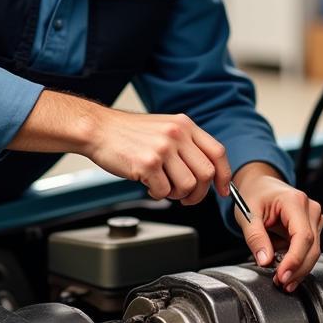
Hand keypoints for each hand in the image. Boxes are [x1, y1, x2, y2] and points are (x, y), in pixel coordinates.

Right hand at [85, 107, 231, 205]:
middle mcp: (177, 134)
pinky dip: (157, 194)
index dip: (224, 175)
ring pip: (187, 185)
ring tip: (163, 187)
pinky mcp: (147, 164)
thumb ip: (186, 145)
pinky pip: (164, 191)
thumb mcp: (164, 128)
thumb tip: (206, 173)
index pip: (217, 152)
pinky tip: (148, 184)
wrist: (98, 129)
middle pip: (206, 173)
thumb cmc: (128, 133)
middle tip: (187, 198)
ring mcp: (163, 148)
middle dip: (199, 193)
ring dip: (177, 194)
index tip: (223, 189)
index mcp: (185, 125)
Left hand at [233, 162, 322, 290]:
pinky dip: (298, 261)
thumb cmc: (254, 195)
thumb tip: (265, 261)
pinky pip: (309, 249)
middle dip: (297, 269)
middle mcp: (310, 208)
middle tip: (281, 283)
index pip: (302, 236)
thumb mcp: (246, 214)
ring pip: (313, 251)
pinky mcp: (313, 226)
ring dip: (298, 268)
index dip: (294, 260)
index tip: (282, 276)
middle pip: (312, 247)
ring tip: (281, 279)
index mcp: (294, 201)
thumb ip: (255, 237)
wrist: (261, 185)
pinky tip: (285, 269)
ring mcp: (314, 217)